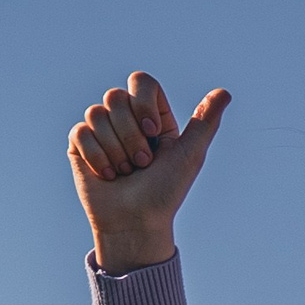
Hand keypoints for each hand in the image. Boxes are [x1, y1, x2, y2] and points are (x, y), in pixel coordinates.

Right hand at [67, 71, 230, 271]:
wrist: (136, 223)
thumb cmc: (165, 192)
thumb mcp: (190, 156)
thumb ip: (205, 122)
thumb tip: (224, 93)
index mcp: (152, 117)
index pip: (141, 82)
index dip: (143, 104)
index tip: (153, 132)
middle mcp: (126, 119)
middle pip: (115, 96)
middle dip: (130, 135)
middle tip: (143, 163)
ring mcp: (101, 130)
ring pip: (96, 113)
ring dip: (116, 149)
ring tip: (126, 171)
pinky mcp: (80, 144)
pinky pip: (80, 131)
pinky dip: (97, 157)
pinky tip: (107, 175)